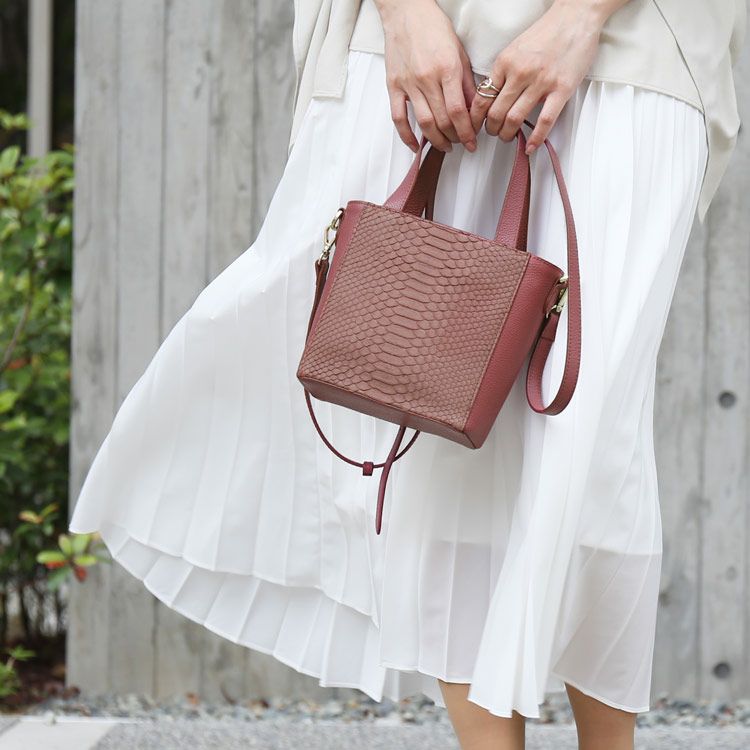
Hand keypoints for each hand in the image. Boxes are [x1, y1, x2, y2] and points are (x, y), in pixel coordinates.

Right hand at [374, 0, 477, 152]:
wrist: (406, 11)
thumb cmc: (433, 28)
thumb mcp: (459, 52)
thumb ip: (466, 83)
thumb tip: (473, 109)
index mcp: (447, 69)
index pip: (458, 111)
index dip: (467, 132)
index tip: (472, 141)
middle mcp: (427, 79)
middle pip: (443, 121)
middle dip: (455, 137)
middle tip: (461, 143)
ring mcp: (409, 84)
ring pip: (424, 123)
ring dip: (437, 140)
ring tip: (445, 145)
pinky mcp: (393, 86)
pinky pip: (398, 118)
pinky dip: (407, 136)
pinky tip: (415, 146)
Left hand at [469, 0, 628, 153]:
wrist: (576, 16)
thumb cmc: (547, 33)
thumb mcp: (515, 49)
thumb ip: (504, 73)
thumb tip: (491, 97)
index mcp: (505, 62)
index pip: (482, 98)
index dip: (475, 119)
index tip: (474, 127)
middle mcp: (520, 73)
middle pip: (496, 113)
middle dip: (491, 129)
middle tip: (493, 133)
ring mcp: (541, 82)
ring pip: (515, 119)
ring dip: (507, 134)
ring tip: (508, 137)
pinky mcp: (561, 89)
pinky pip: (545, 121)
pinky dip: (535, 138)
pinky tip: (530, 146)